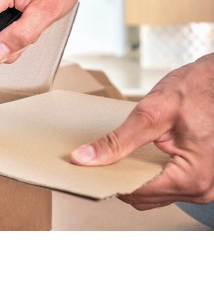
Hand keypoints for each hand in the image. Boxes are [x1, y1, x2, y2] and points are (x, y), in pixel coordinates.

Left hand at [70, 54, 213, 209]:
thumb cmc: (196, 90)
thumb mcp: (151, 113)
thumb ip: (117, 141)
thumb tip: (85, 158)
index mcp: (192, 177)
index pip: (136, 192)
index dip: (108, 180)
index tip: (86, 169)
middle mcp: (201, 188)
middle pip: (143, 197)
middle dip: (119, 178)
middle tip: (96, 158)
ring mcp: (201, 185)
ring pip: (151, 194)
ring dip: (131, 177)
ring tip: (115, 155)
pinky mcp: (197, 177)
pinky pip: (162, 185)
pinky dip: (145, 173)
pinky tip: (132, 156)